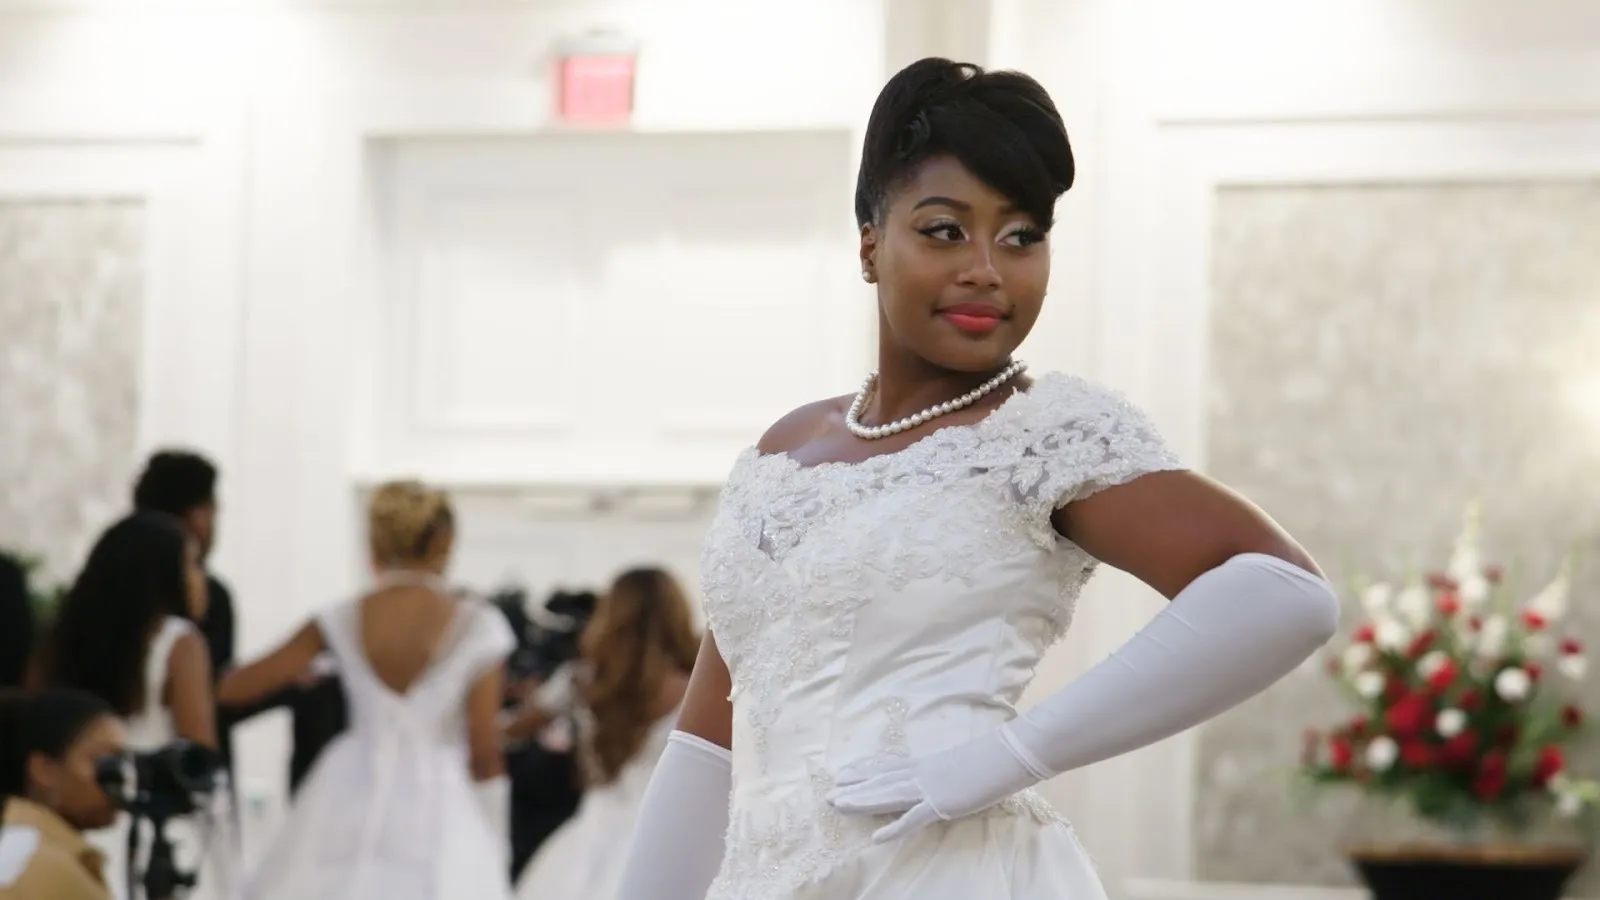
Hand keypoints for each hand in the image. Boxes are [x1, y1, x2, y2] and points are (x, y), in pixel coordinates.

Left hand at [826, 728, 1043, 843]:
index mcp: (926, 764)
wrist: (1005, 755)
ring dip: (861, 802)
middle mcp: (921, 774)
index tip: (844, 772)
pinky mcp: (940, 804)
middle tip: (829, 793)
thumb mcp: (960, 764)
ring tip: (838, 805)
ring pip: (887, 796)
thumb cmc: (990, 758)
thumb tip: (942, 777)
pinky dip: (893, 828)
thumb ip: (945, 772)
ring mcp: (929, 788)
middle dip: (854, 787)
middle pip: (880, 781)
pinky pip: (912, 819)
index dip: (865, 771)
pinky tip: (875, 838)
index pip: (889, 767)